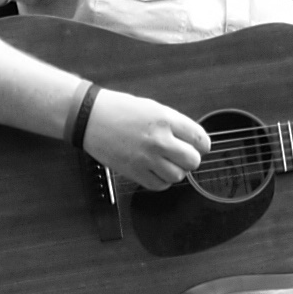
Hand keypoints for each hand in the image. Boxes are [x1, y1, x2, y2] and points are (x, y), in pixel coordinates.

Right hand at [87, 91, 211, 192]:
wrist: (90, 118)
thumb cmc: (119, 110)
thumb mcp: (152, 107)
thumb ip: (174, 124)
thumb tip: (192, 140)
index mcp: (166, 119)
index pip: (200, 139)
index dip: (202, 145)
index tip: (198, 147)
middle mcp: (159, 140)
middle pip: (192, 161)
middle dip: (189, 159)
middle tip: (181, 156)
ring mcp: (146, 158)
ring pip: (177, 176)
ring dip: (175, 171)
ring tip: (165, 162)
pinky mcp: (134, 172)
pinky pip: (159, 185)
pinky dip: (161, 181)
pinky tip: (155, 171)